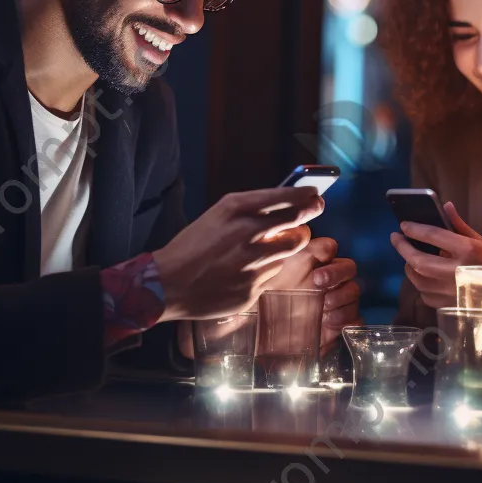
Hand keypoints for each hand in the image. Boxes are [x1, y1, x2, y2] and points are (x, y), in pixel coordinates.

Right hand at [154, 185, 323, 320]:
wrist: (167, 284)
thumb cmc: (193, 246)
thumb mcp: (219, 214)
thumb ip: (253, 209)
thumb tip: (289, 204)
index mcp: (236, 210)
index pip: (284, 196)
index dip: (305, 194)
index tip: (314, 193)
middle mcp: (247, 234)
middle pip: (298, 222)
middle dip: (310, 214)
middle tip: (314, 209)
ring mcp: (252, 264)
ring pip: (289, 250)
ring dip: (284, 246)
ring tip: (262, 247)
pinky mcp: (252, 289)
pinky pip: (273, 274)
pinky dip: (266, 269)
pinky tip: (244, 270)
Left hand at [256, 238, 361, 353]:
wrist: (259, 343)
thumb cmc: (259, 306)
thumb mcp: (264, 277)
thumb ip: (281, 253)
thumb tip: (299, 231)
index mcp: (309, 266)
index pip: (329, 248)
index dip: (328, 250)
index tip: (320, 258)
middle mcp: (325, 282)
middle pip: (348, 267)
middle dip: (337, 272)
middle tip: (319, 282)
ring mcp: (333, 304)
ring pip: (354, 291)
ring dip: (341, 297)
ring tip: (323, 308)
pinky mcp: (337, 327)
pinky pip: (356, 318)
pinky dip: (347, 319)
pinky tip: (328, 322)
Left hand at [390, 201, 481, 308]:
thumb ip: (459, 226)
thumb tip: (445, 206)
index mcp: (467, 251)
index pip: (433, 235)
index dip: (415, 229)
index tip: (403, 225)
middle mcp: (457, 271)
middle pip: (419, 261)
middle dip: (403, 248)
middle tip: (396, 238)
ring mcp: (451, 292)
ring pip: (418, 280)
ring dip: (409, 266)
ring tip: (408, 257)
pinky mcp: (449, 306)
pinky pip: (425, 295)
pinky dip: (420, 284)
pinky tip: (422, 276)